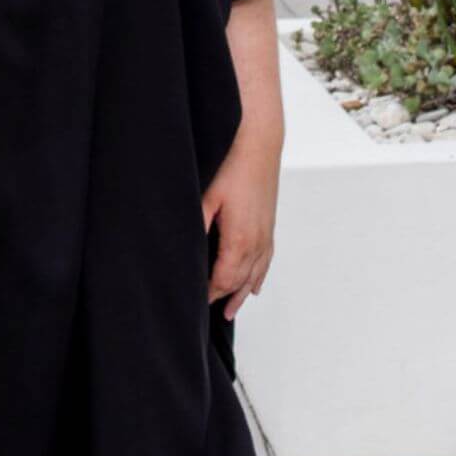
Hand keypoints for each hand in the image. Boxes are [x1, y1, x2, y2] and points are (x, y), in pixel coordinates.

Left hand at [201, 150, 278, 321]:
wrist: (258, 142)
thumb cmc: (232, 165)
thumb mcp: (206, 196)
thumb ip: (197, 225)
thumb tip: (185, 251)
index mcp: (240, 239)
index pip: (223, 279)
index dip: (209, 293)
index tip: (195, 303)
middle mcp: (257, 241)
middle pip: (239, 280)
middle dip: (223, 297)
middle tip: (207, 312)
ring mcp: (266, 234)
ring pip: (255, 274)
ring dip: (241, 293)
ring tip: (230, 311)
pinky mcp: (269, 225)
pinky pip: (266, 260)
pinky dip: (259, 277)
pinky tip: (254, 286)